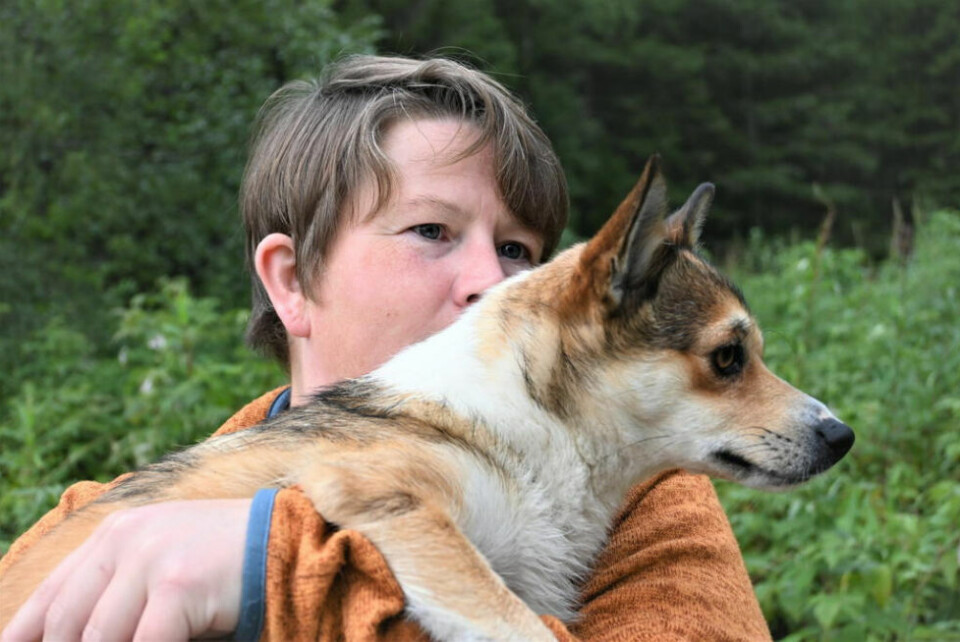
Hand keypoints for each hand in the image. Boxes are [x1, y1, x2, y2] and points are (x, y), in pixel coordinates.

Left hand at [1, 498, 250, 641]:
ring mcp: (151, 558)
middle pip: (70, 622)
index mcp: (117, 533)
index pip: (53, 594)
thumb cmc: (226, 561)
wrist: (287, 541)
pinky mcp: (178, 583)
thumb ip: (120, 587)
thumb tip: (78, 631)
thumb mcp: (164, 562)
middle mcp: (127, 539)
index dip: (27, 632)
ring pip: (100, 637)